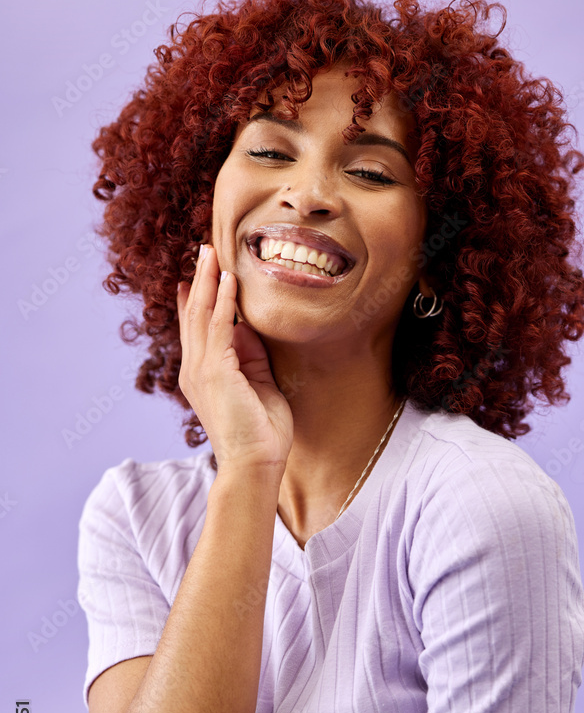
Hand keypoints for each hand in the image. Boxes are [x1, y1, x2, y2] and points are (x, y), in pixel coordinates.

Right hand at [176, 244, 293, 470]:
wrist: (255, 464)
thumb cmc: (261, 431)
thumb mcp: (258, 383)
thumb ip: (251, 355)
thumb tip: (248, 327)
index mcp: (202, 373)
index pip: (196, 326)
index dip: (196, 296)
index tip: (200, 270)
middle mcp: (195, 369)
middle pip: (192, 313)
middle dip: (198, 279)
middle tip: (202, 249)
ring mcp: (201, 370)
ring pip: (200, 314)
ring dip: (206, 280)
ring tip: (210, 251)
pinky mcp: (215, 372)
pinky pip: (217, 327)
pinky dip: (222, 301)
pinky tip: (227, 279)